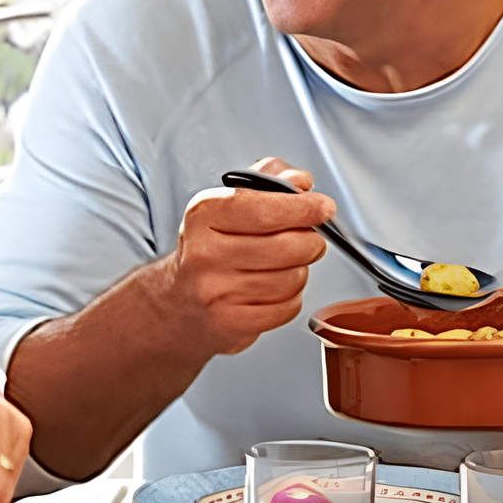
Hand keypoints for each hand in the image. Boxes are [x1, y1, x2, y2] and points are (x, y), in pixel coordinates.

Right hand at [156, 157, 333, 359]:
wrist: (180, 302)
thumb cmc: (211, 248)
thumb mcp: (227, 204)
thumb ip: (267, 180)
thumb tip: (299, 180)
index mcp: (204, 215)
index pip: (264, 210)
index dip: (303, 208)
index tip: (323, 207)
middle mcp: (205, 253)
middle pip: (288, 246)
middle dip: (310, 241)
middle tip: (307, 239)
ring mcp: (216, 291)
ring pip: (293, 278)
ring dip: (299, 270)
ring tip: (282, 266)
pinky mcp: (232, 322)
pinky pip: (289, 306)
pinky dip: (291, 298)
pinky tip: (272, 289)